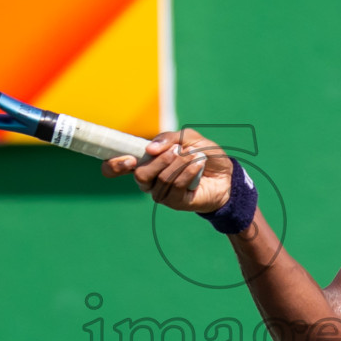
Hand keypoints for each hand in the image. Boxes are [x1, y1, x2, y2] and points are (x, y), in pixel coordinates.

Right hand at [100, 127, 234, 213]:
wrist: (226, 173)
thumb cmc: (203, 155)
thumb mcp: (188, 138)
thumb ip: (168, 138)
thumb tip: (150, 149)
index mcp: (145, 162)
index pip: (114, 168)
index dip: (114, 165)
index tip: (129, 159)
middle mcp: (148, 180)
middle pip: (140, 175)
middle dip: (160, 160)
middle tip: (177, 150)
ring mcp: (161, 193)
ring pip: (161, 179)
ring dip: (180, 163)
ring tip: (195, 155)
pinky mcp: (175, 202)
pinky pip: (176, 186)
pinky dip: (189, 170)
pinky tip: (198, 164)